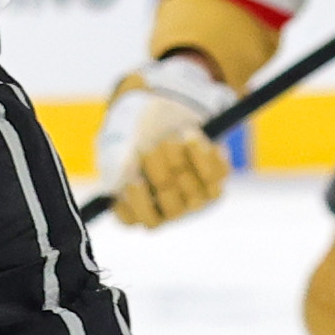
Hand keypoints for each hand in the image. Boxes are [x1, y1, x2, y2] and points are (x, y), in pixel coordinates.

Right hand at [93, 54, 234, 226]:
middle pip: (173, 208)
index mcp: (142, 208)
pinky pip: (218, 173)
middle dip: (160, 175)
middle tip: (150, 147)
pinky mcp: (217, 177)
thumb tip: (115, 187)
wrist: (163, 113)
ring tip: (171, 137)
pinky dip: (203, 152)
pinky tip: (191, 136)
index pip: (145, 222)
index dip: (140, 204)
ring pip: (195, 191)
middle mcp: (171, 209)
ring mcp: (197, 196)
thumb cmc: (135, 134)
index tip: (134, 180)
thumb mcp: (120, 144)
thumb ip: (116, 165)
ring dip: (179, 159)